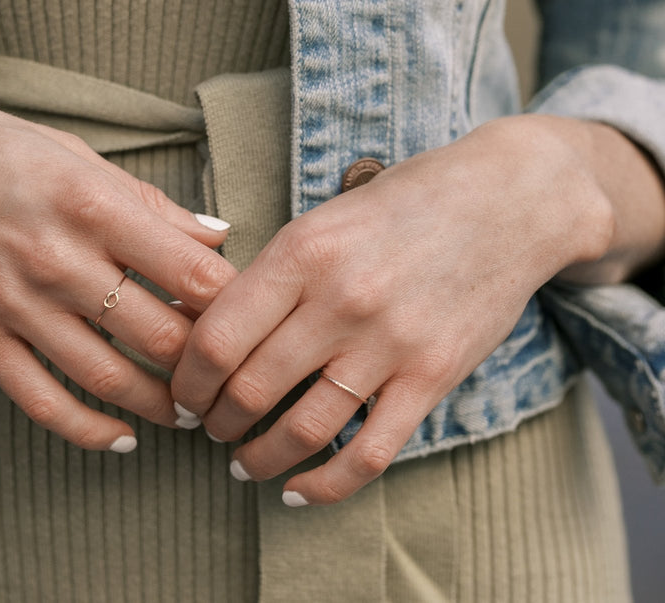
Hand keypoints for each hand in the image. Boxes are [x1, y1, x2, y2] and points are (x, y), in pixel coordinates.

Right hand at [0, 71, 238, 450]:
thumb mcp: (68, 152)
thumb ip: (146, 202)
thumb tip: (215, 236)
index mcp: (90, 202)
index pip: (190, 272)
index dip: (231, 303)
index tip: (244, 315)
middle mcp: (56, 258)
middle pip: (160, 336)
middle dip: (204, 365)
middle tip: (224, 374)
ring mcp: (13, 304)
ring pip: (109, 378)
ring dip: (160, 407)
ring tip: (188, 413)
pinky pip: (42, 401)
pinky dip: (89, 430)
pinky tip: (120, 438)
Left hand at [171, 116, 631, 503]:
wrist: (508, 199)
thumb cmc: (401, 206)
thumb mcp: (322, 220)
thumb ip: (268, 274)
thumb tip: (199, 327)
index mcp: (301, 253)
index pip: (215, 339)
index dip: (185, 381)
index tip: (182, 395)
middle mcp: (340, 300)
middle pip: (249, 388)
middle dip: (215, 422)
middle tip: (208, 428)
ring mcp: (390, 342)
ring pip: (302, 429)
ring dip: (258, 458)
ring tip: (243, 463)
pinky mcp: (433, 376)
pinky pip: (369, 453)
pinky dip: (325, 485)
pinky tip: (297, 492)